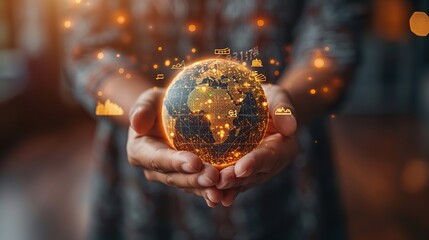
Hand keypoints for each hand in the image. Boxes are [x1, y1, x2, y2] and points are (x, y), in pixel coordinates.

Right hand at [127, 88, 221, 206]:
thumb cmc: (158, 104)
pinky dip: (211, 191)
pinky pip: (199, 187)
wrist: (168, 114)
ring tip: (221, 190)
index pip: (159, 159)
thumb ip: (142, 109)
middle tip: (214, 177)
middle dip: (195, 179)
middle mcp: (154, 169)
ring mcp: (171, 176)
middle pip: (175, 177)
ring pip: (188, 185)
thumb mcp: (148, 100)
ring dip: (205, 189)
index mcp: (141, 152)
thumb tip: (136, 122)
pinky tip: (226, 196)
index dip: (176, 162)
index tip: (195, 162)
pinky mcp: (186, 178)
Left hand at [216, 84, 298, 206]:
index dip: (255, 163)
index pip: (269, 156)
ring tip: (213, 193)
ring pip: (242, 181)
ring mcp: (257, 170)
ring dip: (228, 187)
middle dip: (237, 180)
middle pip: (254, 174)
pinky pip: (234, 180)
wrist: (263, 108)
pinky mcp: (244, 170)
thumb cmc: (270, 99)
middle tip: (220, 182)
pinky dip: (223, 188)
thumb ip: (283, 110)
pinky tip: (210, 196)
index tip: (241, 168)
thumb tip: (290, 127)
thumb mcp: (278, 98)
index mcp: (284, 147)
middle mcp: (271, 163)